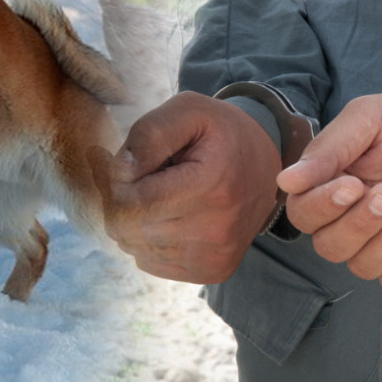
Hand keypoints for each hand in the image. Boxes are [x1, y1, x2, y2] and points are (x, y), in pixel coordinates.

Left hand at [89, 92, 280, 282]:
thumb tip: (121, 171)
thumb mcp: (188, 110)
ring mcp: (214, 257)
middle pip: (128, 228)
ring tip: (156, 194)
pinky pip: (149, 261)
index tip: (134, 162)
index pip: (132, 201)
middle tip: (139, 179)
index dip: (118, 179)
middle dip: (121, 200)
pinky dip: (145, 239)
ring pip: (134, 247)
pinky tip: (165, 215)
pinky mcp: (211, 271)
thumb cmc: (219, 132)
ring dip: (132, 220)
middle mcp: (216, 231)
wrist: (263, 162)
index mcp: (212, 188)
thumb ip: (149, 133)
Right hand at [277, 92, 381, 292]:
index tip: (354, 184)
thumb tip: (285, 181)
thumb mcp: (365, 120)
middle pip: (328, 247)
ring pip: (361, 266)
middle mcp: (342, 218)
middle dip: (361, 224)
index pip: (302, 213)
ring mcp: (374, 239)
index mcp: (323, 185)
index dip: (323, 206)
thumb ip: (326, 150)